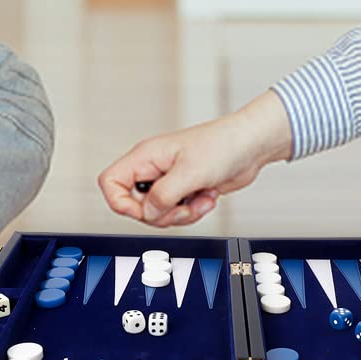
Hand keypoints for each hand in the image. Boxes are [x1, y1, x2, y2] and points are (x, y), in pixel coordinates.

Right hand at [98, 88, 293, 227]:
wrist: (250, 146)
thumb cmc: (222, 145)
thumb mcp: (190, 172)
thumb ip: (164, 196)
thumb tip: (148, 213)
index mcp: (146, 156)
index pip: (110, 182)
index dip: (121, 203)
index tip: (145, 210)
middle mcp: (153, 169)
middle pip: (136, 206)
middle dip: (162, 214)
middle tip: (183, 205)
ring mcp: (168, 180)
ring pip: (158, 213)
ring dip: (182, 214)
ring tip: (201, 198)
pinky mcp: (184, 190)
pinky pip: (177, 213)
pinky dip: (194, 211)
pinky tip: (208, 197)